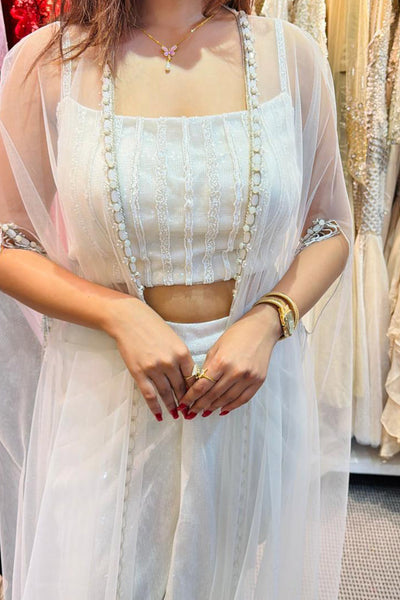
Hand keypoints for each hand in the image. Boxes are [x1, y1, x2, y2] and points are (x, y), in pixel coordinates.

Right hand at [103, 297, 194, 421]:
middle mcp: (170, 362)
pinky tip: (159, 415)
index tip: (197, 399)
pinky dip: (155, 407)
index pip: (193, 378)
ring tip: (176, 414)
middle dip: (186, 402)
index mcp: (182, 352)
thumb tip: (187, 376)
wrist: (129, 319)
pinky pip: (149, 395)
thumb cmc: (152, 326)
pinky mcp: (139, 373)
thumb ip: (181, 357)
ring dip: (172, 406)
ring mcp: (154, 369)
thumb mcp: (174, 339)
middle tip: (189, 412)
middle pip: (181, 388)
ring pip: (166, 394)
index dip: (196, 391)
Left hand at [177, 303, 281, 417]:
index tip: (183, 404)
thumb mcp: (216, 348)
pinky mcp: (258, 381)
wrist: (261, 330)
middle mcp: (235, 372)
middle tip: (190, 413)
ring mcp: (248, 378)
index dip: (191, 398)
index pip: (202, 386)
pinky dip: (231, 406)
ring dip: (213, 408)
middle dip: (199, 406)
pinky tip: (222, 410)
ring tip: (203, 413)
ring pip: (227, 400)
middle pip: (213, 396)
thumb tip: (197, 385)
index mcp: (221, 362)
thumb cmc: (236, 336)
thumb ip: (207, 367)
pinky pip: (243, 399)